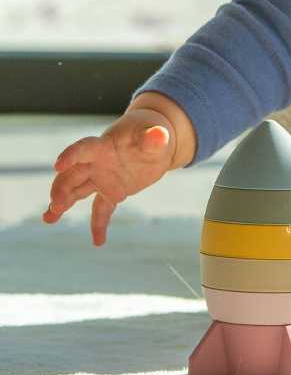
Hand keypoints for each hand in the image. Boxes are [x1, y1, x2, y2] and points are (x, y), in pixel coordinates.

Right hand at [44, 110, 177, 246]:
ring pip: (77, 193)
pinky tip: (98, 241)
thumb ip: (154, 138)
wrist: (153, 142)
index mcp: (104, 146)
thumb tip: (158, 136)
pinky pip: (101, 210)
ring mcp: (102, 179)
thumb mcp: (156, 135)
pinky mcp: (112, 193)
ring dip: (62, 204)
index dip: (70, 156)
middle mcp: (97, 163)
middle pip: (73, 175)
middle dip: (61, 189)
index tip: (58, 166)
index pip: (83, 149)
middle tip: (55, 205)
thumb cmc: (151, 133)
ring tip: (48, 219)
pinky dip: (100, 225)